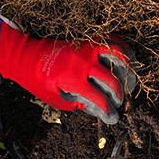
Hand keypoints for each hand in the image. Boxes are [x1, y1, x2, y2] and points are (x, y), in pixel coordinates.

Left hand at [0, 22, 135, 123]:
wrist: (28, 55)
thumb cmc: (40, 80)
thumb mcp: (56, 98)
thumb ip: (79, 103)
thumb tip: (100, 109)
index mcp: (73, 79)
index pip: (99, 99)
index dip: (108, 112)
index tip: (112, 118)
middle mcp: (83, 62)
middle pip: (112, 81)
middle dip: (119, 95)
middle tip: (119, 101)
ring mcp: (88, 48)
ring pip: (119, 56)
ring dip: (128, 71)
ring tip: (130, 82)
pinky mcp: (89, 40)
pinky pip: (113, 41)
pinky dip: (124, 51)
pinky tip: (129, 62)